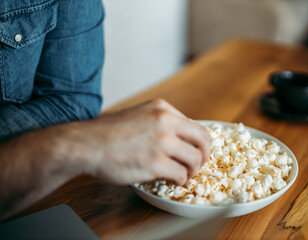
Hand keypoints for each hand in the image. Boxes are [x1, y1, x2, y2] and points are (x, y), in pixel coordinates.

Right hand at [74, 99, 209, 185]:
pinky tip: (172, 180)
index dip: (199, 142)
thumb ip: (160, 121)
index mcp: (162, 108)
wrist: (85, 144)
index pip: (195, 125)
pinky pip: (181, 174)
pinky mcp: (155, 163)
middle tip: (197, 165)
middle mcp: (165, 121)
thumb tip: (180, 135)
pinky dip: (180, 180)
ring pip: (194, 159)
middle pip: (202, 139)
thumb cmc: (108, 133)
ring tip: (183, 175)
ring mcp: (161, 142)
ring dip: (192, 170)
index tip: (196, 152)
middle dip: (204, 155)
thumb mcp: (138, 114)